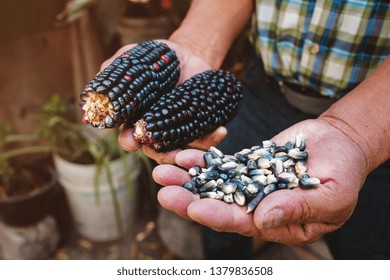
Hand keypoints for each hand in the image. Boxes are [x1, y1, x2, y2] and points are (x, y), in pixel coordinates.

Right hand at [101, 40, 225, 162]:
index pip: (128, 137)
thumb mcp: (133, 57)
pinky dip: (212, 137)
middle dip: (157, 154)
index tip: (132, 138)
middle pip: (154, 151)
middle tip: (160, 148)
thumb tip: (96, 87)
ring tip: (192, 153)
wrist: (188, 53)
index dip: (129, 140)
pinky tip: (220, 131)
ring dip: (185, 153)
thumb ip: (115, 68)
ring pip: (180, 150)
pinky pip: (205, 137)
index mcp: (135, 120)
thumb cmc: (155, 58)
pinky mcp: (200, 127)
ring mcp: (179, 131)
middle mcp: (156, 131)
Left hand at [153, 118, 368, 244]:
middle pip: (217, 204)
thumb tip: (262, 218)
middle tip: (163, 189)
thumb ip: (297, 208)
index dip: (216, 216)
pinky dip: (203, 160)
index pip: (240, 223)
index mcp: (274, 223)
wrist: (340, 145)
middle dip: (189, 198)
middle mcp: (256, 206)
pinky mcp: (246, 164)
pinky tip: (183, 155)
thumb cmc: (344, 175)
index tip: (192, 208)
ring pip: (213, 183)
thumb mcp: (330, 197)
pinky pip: (221, 163)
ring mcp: (248, 183)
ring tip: (162, 169)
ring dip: (188, 178)